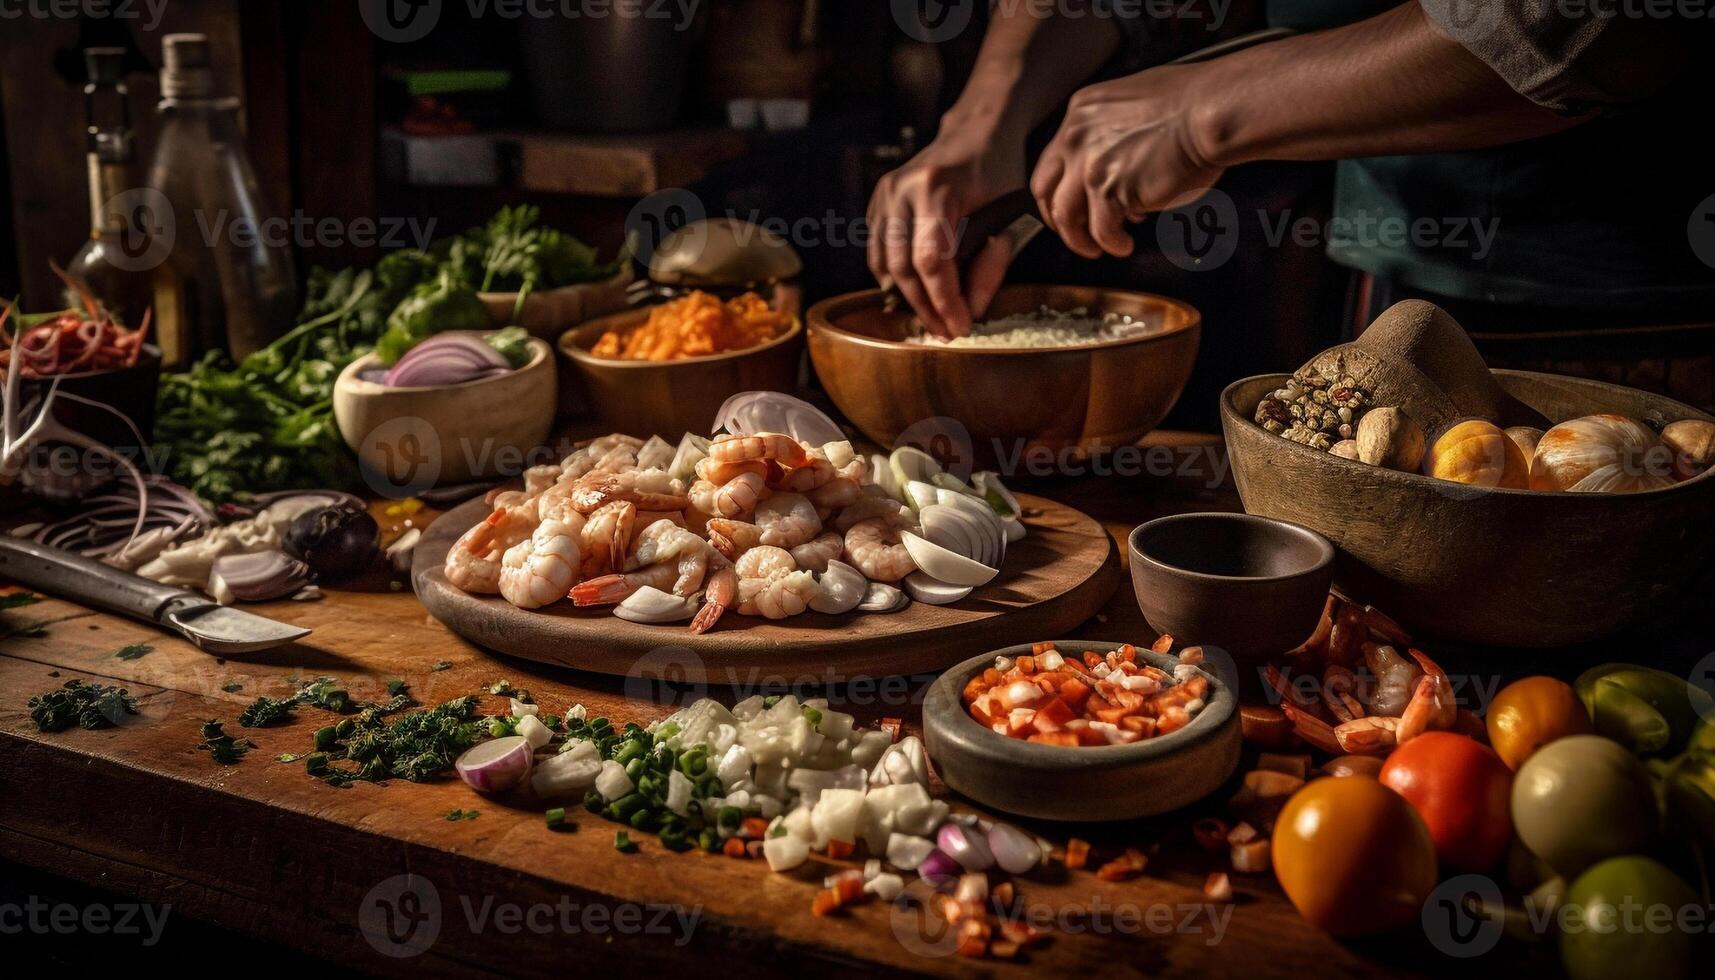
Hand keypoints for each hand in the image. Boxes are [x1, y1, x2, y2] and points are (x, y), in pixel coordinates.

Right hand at [866, 132, 1025, 335]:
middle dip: (925, 306)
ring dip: (907, 297)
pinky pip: (877, 250)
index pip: (932, 260)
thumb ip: (991, 265)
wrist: (976, 132)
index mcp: (936, 189)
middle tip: (946, 331)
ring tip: (933, 317)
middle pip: (903, 266)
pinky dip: (893, 277)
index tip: (961, 327)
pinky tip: (917, 290)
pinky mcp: (877, 200)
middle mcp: (902, 189)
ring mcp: (884, 193)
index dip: (944, 300)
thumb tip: (971, 311)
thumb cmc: (999, 173)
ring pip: (883, 263)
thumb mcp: (1010, 216)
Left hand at [1031, 65, 1226, 258]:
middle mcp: (1076, 136)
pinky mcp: (1111, 190)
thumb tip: (1118, 179)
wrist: (1214, 110)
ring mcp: (1089, 164)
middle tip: (1075, 233)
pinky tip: (1124, 246)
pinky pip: (1101, 231)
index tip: (1073, 204)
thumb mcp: (1135, 105)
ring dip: (1079, 239)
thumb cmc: (1195, 106)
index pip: (1053, 159)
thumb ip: (1113, 136)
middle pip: (1045, 189)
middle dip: (1056, 217)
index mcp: (1081, 113)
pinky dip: (1112, 244)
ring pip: (1065, 217)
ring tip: (1097, 249)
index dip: (1061, 188)